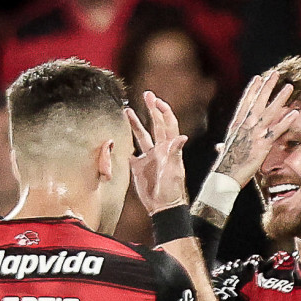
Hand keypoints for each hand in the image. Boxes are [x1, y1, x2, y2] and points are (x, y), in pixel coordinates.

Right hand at [127, 90, 188, 215]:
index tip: (156, 99)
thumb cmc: (171, 189)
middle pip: (155, 125)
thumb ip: (175, 153)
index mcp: (168, 148)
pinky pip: (130, 153)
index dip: (163, 111)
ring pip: (141, 136)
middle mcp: (158, 149)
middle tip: (146, 94)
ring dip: (135, 123)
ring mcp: (148, 157)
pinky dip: (124, 145)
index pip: (167, 124)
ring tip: (127, 111)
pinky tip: (118, 137)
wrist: (162, 206)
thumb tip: (182, 136)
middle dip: (151, 109)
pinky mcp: (138, 167)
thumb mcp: (174, 170)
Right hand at [209, 68, 297, 188]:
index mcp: (236, 126)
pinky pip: (276, 130)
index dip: (252, 90)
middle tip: (275, 74)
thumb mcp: (224, 151)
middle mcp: (245, 126)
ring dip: (280, 98)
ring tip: (289, 87)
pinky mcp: (262, 144)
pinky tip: (294, 113)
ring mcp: (254, 134)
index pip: (245, 103)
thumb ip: (224, 146)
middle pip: (258, 101)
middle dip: (267, 87)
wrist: (224, 177)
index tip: (258, 78)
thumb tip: (219, 146)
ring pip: (270, 111)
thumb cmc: (224, 166)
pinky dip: (286, 121)